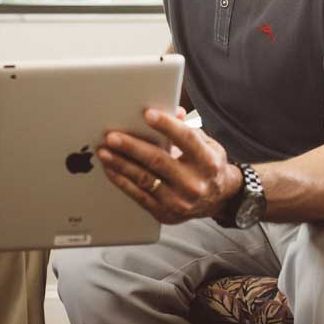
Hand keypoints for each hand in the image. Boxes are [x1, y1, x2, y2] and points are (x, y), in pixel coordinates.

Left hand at [97, 109, 241, 223]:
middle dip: (132, 147)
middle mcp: (194, 183)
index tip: (147, 113)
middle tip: (112, 136)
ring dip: (121, 164)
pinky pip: (139, 196)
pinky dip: (122, 181)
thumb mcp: (207, 144)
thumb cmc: (208, 165)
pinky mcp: (165, 213)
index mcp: (207, 161)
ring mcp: (179, 201)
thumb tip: (172, 110)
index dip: (166, 125)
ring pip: (144, 179)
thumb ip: (188, 128)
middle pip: (158, 161)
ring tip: (104, 151)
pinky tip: (110, 169)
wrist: (219, 200)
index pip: (185, 139)